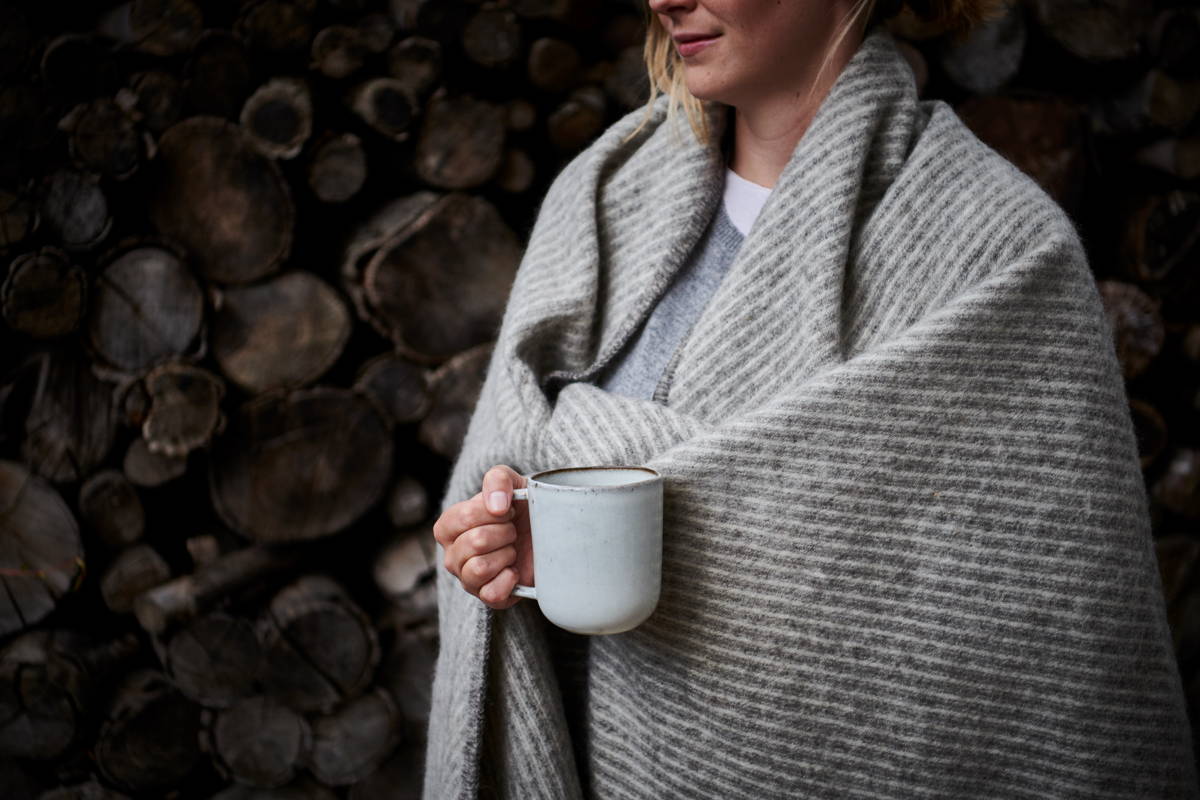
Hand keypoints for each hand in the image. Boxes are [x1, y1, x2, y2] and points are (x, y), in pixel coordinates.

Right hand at [432, 464, 531, 609]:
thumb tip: (496, 506)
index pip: (463, 517)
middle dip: (504, 532)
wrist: (544, 529)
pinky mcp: (488, 597)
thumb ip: (497, 480)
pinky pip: (491, 594)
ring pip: (479, 569)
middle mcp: (452, 556)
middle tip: (513, 531)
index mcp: (448, 527)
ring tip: (512, 549)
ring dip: (506, 554)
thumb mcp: (508, 480)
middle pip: (475, 542)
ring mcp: (468, 579)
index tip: (507, 510)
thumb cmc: (518, 505)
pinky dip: (509, 581)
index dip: (493, 512)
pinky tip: (515, 570)